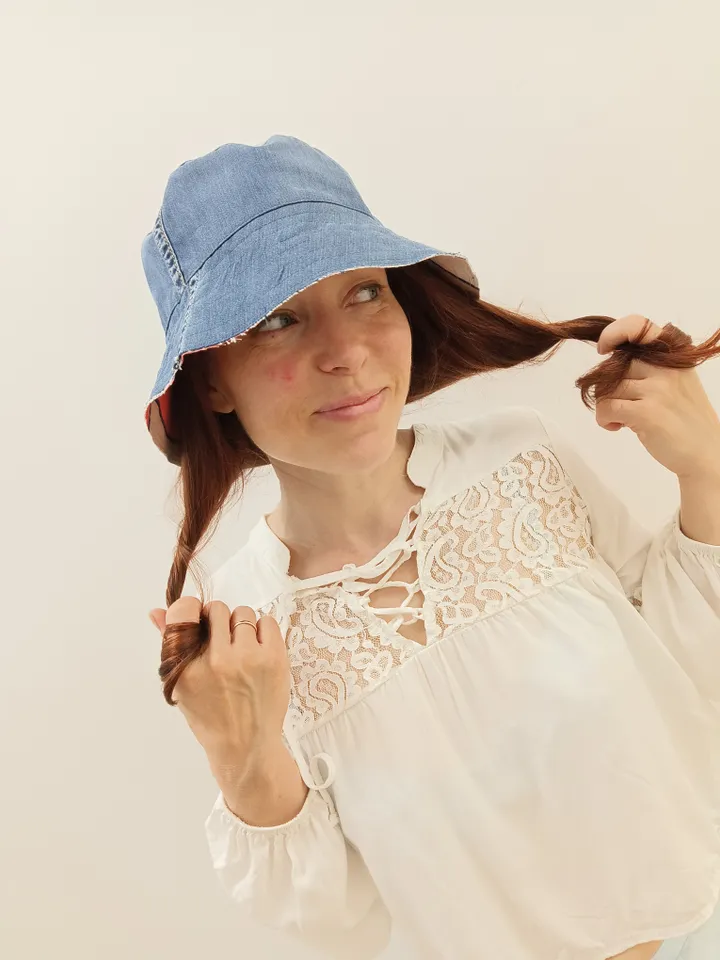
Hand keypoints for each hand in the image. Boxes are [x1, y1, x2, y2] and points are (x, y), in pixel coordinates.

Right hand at [149, 599, 291, 782]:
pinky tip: (257, 649)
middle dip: (217, 619)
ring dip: (241, 626)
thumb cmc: (210, 717)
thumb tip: (156, 611)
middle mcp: (217, 660)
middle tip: (222, 639)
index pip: (183, 611)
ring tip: (241, 648)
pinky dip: (262, 631)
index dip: (191, 608)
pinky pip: (268, 622)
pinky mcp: (274, 658)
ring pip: (243, 613)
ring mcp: (248, 658)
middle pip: (216, 608)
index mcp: (187, 668)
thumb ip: (169, 646)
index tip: (197, 618)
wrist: (246, 747)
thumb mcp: (182, 686)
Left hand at [594, 314, 719, 478]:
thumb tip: (609, 358)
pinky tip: (616, 427)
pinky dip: (603, 419)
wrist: (705, 452)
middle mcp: (667, 367)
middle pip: (613, 364)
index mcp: (675, 356)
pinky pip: (606, 407)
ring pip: (605, 388)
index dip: (614, 333)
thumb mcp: (676, 381)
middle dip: (607, 386)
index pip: (639, 326)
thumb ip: (649, 366)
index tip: (604, 348)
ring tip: (620, 419)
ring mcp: (657, 389)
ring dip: (604, 407)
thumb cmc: (685, 419)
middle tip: (619, 404)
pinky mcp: (646, 412)